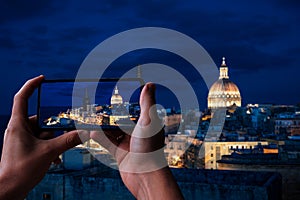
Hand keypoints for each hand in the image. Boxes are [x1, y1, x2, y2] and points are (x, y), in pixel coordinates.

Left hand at [0, 76, 88, 199]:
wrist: (8, 191)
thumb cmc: (19, 171)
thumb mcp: (49, 152)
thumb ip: (68, 141)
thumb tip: (84, 133)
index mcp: (18, 125)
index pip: (22, 98)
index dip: (31, 85)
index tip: (42, 79)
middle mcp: (18, 129)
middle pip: (39, 118)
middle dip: (53, 127)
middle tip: (63, 131)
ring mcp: (21, 139)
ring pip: (41, 132)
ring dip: (52, 141)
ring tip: (56, 152)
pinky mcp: (24, 148)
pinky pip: (40, 142)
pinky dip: (48, 147)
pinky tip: (53, 158)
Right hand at [91, 83, 182, 198]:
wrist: (145, 175)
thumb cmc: (150, 148)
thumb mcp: (148, 120)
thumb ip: (147, 103)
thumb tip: (150, 83)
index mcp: (147, 126)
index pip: (135, 112)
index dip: (126, 104)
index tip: (116, 95)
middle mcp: (138, 135)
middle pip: (122, 122)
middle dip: (111, 116)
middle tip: (99, 106)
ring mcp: (129, 145)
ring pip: (113, 133)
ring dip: (103, 127)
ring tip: (92, 117)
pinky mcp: (121, 155)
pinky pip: (108, 144)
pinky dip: (100, 138)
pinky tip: (90, 132)